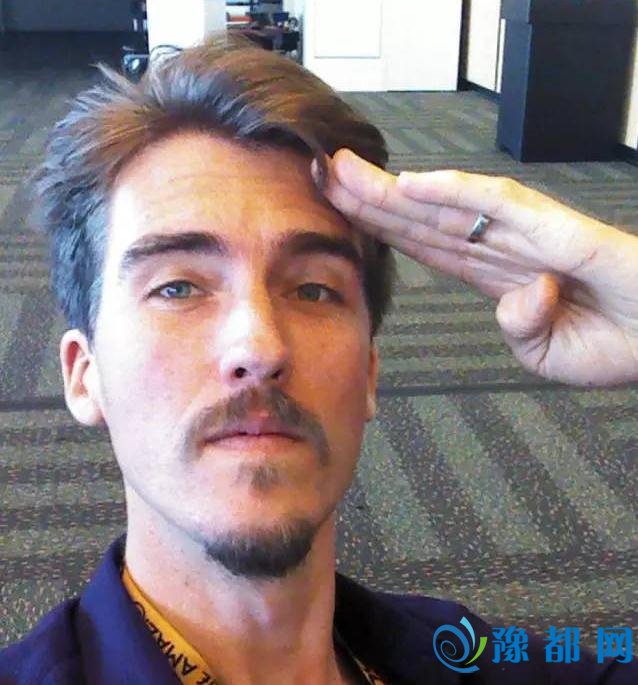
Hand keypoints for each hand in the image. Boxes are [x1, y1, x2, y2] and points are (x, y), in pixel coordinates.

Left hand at [316, 148, 637, 386]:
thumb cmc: (619, 341)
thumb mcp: (549, 353)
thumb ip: (520, 330)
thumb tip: (517, 297)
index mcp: (496, 277)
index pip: (425, 246)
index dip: (381, 228)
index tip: (340, 215)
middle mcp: (503, 247)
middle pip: (423, 218)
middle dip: (369, 199)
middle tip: (322, 177)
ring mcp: (527, 235)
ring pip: (448, 204)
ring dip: (394, 189)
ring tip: (345, 171)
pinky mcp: (558, 230)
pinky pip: (501, 205)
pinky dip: (457, 192)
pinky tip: (412, 183)